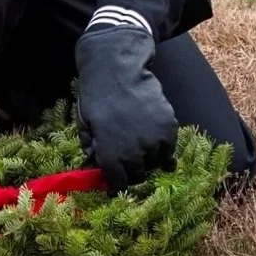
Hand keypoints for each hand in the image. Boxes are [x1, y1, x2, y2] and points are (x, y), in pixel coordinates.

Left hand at [74, 23, 177, 190]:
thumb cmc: (96, 98)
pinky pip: (170, 147)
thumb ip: (92, 149)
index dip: (118, 184)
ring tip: (146, 153)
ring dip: (150, 160)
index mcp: (111, 156)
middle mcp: (134, 154)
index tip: (117, 183)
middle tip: (131, 165)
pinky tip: (159, 145)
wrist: (118, 71)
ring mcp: (154, 141)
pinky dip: (165, 149)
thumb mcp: (85, 126)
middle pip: (139, 175)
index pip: (119, 182)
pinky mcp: (169, 127)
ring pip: (156, 163)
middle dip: (134, 172)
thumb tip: (94, 165)